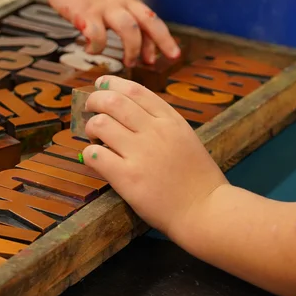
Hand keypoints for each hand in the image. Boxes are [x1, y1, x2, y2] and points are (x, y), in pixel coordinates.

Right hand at [45, 0, 180, 66]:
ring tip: (129, 62)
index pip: (151, 18)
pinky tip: (89, 48)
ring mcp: (103, 8)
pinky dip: (96, 48)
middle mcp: (119, 1)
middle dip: (161, 42)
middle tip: (160, 62)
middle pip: (148, 22)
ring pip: (129, 30)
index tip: (169, 53)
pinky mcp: (84, 14)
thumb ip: (120, 3)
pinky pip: (97, 36)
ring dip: (132, 50)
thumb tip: (128, 23)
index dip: (162, 38)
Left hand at [82, 76, 227, 238]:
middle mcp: (155, 131)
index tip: (100, 84)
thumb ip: (162, 123)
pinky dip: (89, 153)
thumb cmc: (198, 179)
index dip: (112, 84)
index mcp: (170, 120)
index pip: (135, 90)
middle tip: (89, 108)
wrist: (206, 211)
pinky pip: (96, 155)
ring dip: (91, 127)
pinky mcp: (128, 178)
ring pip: (100, 124)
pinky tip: (95, 158)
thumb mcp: (186, 138)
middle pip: (113, 101)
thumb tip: (130, 110)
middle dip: (94, 100)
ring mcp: (140, 154)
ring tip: (94, 137)